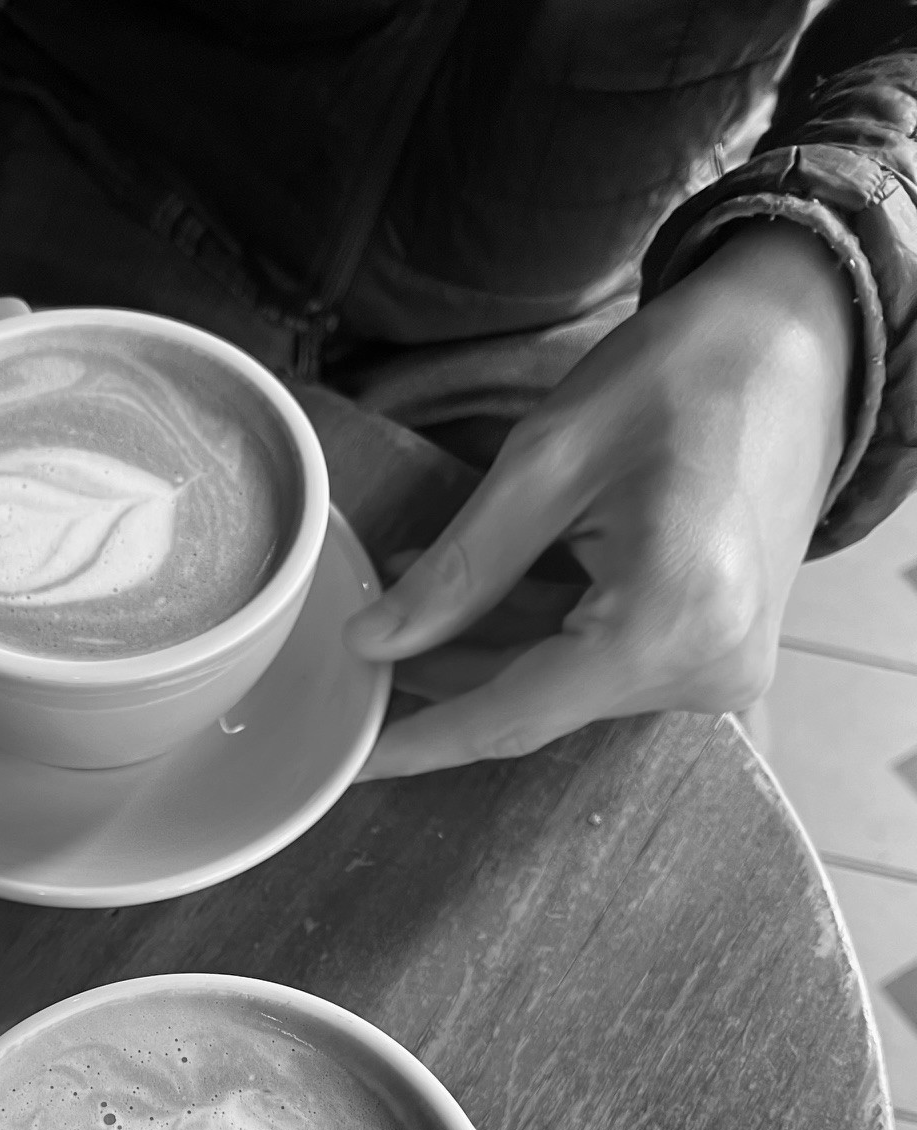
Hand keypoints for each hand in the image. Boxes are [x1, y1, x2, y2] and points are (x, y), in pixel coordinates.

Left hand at [346, 223, 856, 776]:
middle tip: (366, 631)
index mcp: (669, 618)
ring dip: (485, 647)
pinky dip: (538, 636)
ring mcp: (721, 670)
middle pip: (534, 703)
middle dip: (444, 672)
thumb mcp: (546, 459)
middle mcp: (706, 666)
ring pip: (561, 687)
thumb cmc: (683, 377)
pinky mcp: (719, 656)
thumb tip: (374, 640)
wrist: (798, 349)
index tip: (352, 759)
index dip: (422, 739)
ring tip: (415, 587)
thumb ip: (459, 567)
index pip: (513, 714)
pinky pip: (601, 666)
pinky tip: (482, 594)